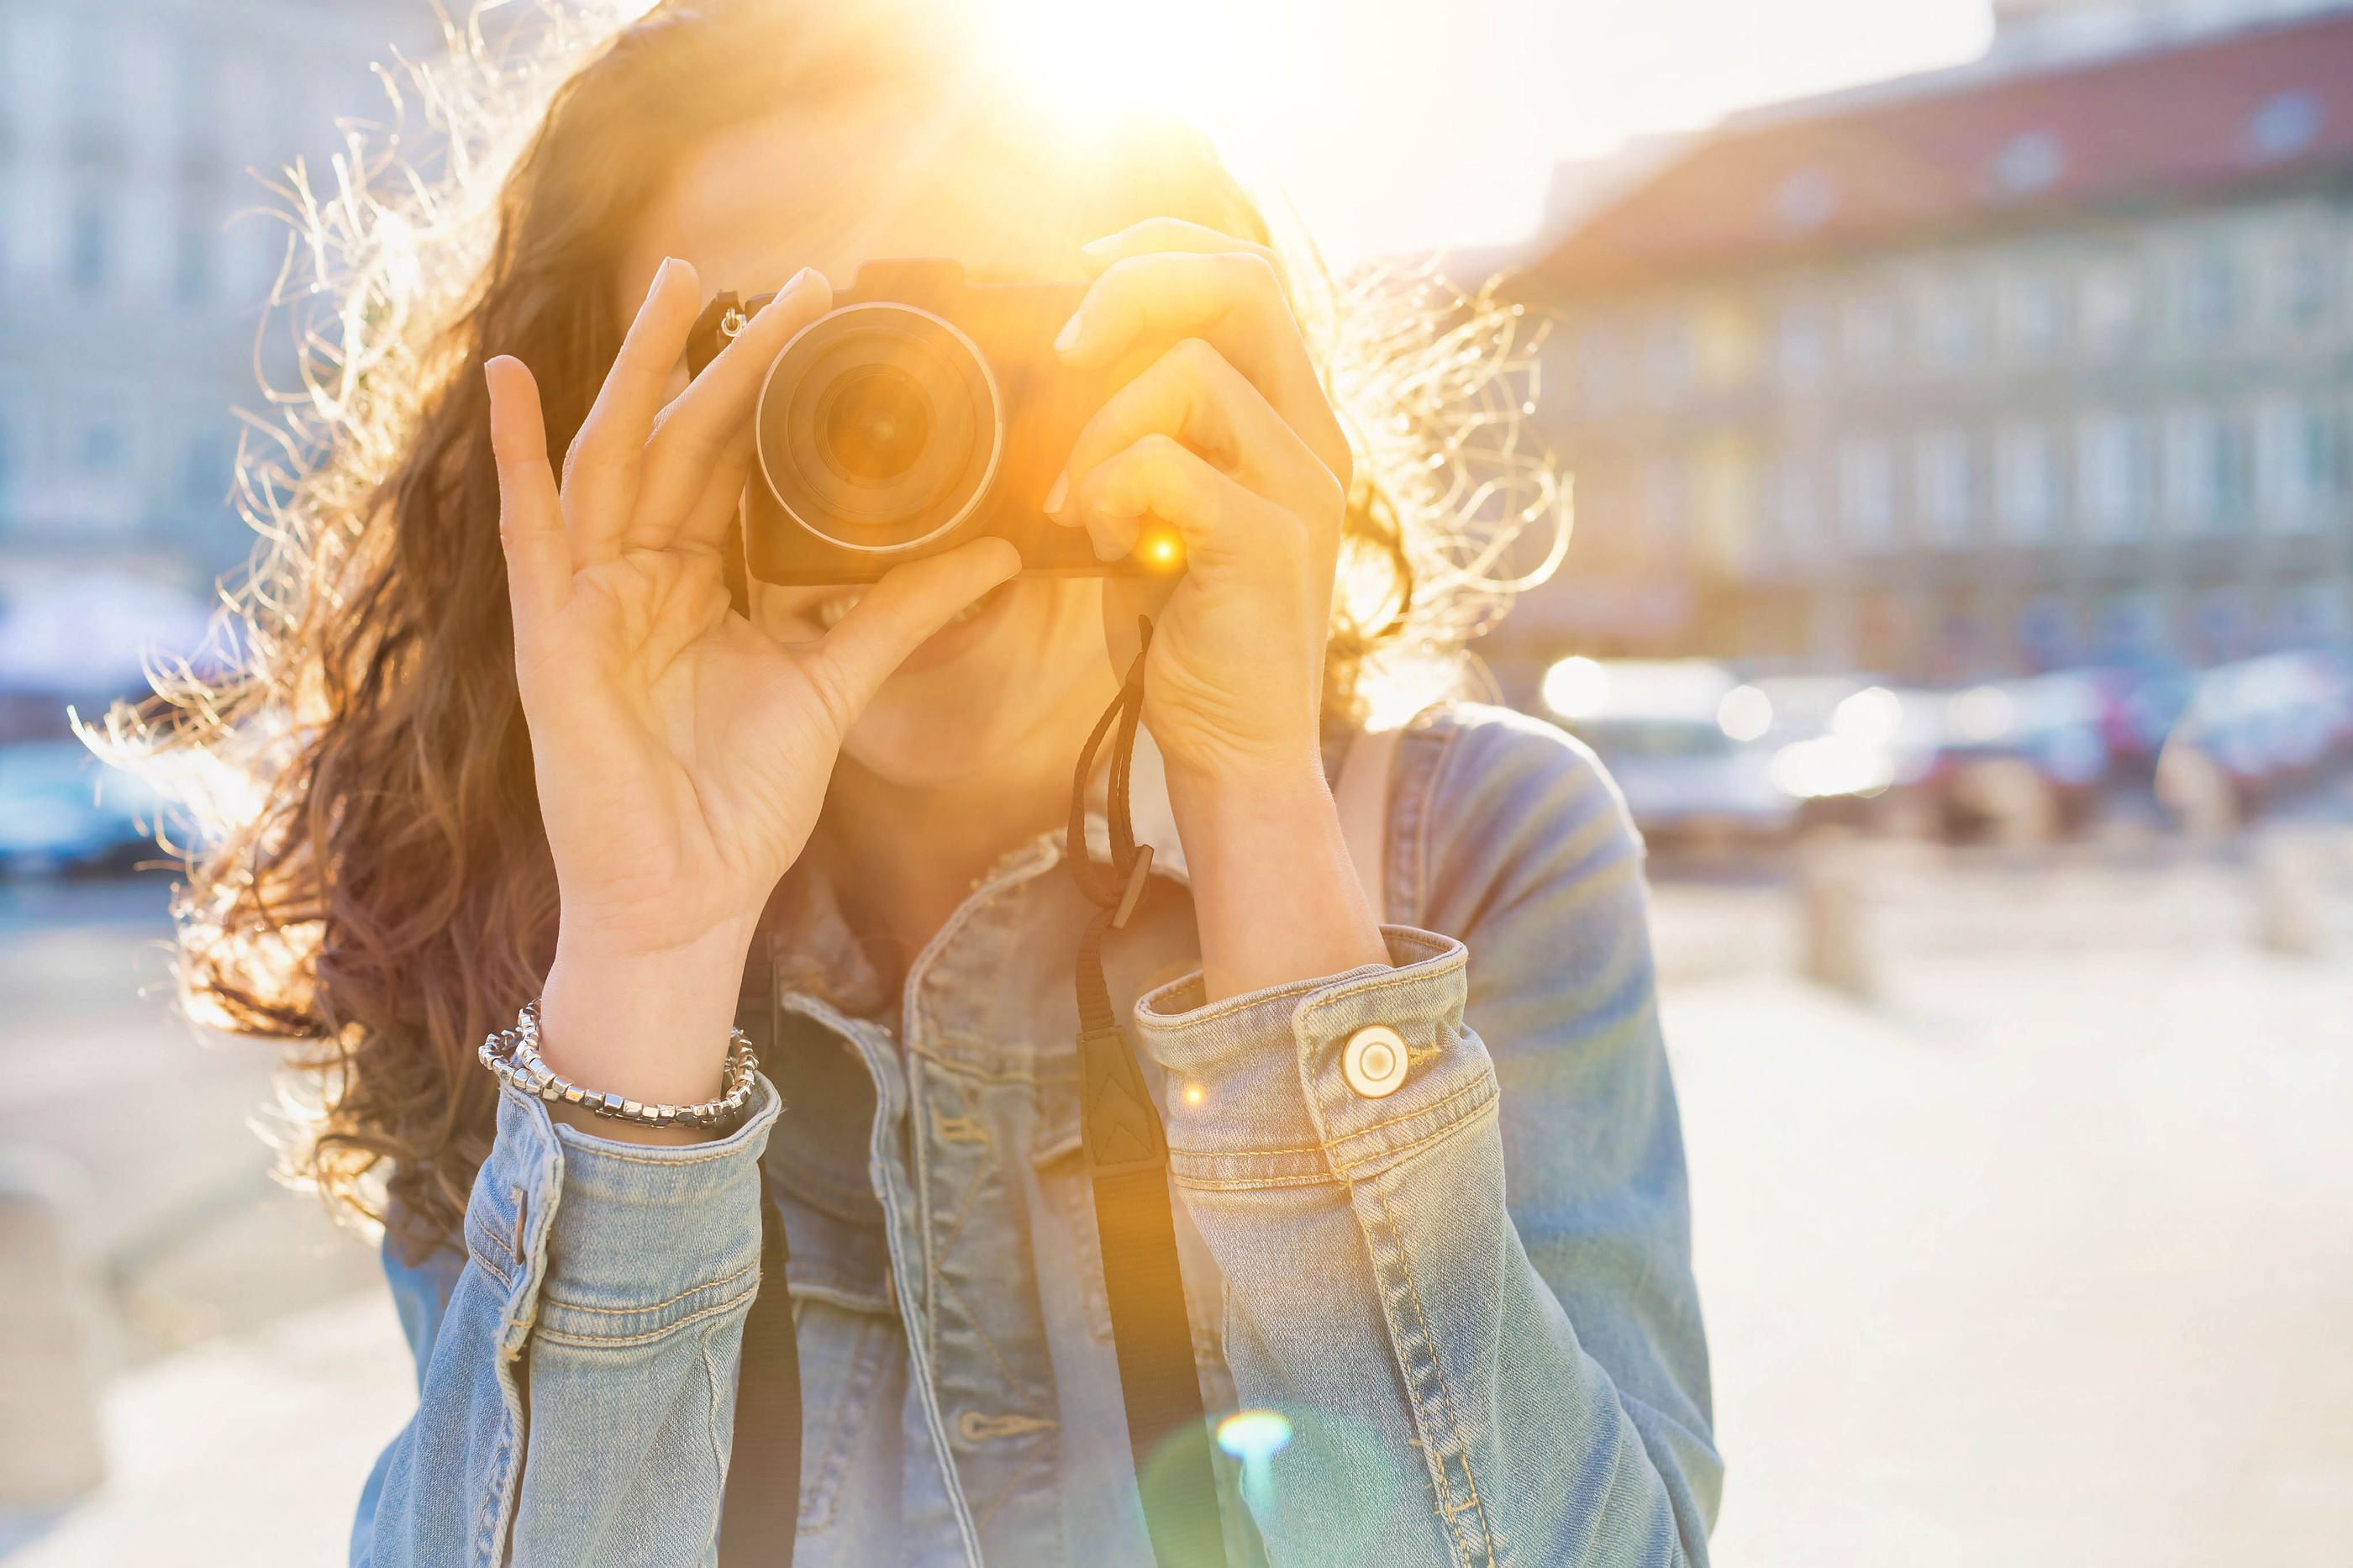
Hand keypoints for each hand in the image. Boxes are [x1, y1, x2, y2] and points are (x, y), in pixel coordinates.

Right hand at [489, 258, 1017, 1123]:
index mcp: (704, 584)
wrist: (686, 894)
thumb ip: (903, 616)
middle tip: (782, 281)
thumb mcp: (835, 685)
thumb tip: (997, 554)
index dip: (773, 394)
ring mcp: (593, 599)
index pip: (735, 466)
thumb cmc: (745, 802)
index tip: (826, 325)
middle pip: (683, 442)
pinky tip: (510, 378)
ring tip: (679, 285)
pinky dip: (514, 452)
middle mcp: (645, 577)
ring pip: (617, 458)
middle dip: (724, 358)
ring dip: (639, 369)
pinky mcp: (552, 634)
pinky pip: (528, 528)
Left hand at [1045, 219, 1353, 791]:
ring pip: (1192, 373)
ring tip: (1074, 498)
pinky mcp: (1267, 545)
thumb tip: (1053, 362)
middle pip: (1242, 283)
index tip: (1078, 266)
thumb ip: (1141, 432)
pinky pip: (1171, 466)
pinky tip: (1102, 540)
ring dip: (1099, 425)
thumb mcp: (1160, 511)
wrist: (1238, 752)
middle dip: (1131, 290)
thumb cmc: (1186, 634)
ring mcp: (1299, 489)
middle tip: (1062, 348)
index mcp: (1291, 416)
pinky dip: (1111, 489)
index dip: (1160, 246)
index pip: (1247, 272)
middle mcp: (1313, 437)